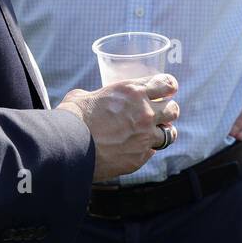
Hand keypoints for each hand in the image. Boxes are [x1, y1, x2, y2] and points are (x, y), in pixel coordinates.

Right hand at [57, 73, 179, 182]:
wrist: (68, 147)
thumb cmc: (72, 118)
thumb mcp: (84, 96)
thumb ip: (98, 95)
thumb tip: (92, 99)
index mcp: (133, 92)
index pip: (166, 84)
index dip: (169, 86)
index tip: (170, 89)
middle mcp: (144, 113)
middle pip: (173, 109)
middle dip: (169, 110)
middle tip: (161, 113)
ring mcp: (144, 137)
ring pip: (169, 134)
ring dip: (163, 132)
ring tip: (155, 133)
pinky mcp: (139, 157)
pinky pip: (151, 152)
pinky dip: (146, 150)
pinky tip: (135, 148)